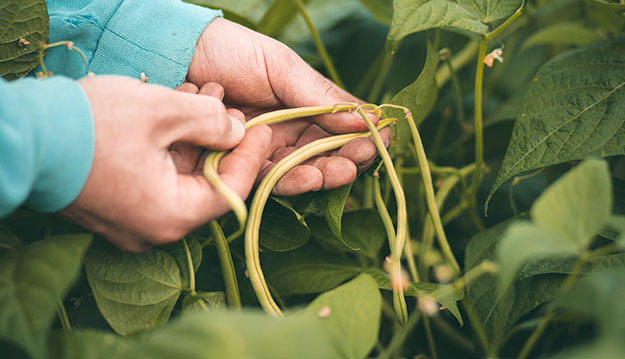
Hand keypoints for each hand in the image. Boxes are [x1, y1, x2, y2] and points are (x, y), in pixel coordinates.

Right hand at [61, 76, 270, 251]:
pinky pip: (156, 178)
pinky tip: (174, 112)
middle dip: (220, 140)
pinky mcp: (117, 206)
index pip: (232, 192)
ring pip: (181, 177)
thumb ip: (212, 121)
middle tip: (229, 107)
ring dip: (194, 138)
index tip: (262, 127)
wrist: (20, 137)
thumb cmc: (89, 126)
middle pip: (206, 184)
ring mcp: (133, 221)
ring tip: (201, 98)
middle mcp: (154, 229)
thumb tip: (237, 130)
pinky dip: (169, 146)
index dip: (252, 156)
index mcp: (171, 216)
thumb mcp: (163, 111)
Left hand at [187, 18, 391, 194]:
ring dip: (321, 174)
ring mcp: (265, 150)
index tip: (377, 141)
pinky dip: (290, 181)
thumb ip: (320, 96)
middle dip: (344, 160)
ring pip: (300, 170)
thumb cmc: (232, 52)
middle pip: (324, 155)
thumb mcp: (282, 67)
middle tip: (357, 162)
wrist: (176, 56)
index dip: (361, 137)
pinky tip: (308, 177)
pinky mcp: (240, 164)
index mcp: (304, 105)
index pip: (341, 128)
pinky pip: (268, 178)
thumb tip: (367, 119)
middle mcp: (288, 131)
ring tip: (337, 173)